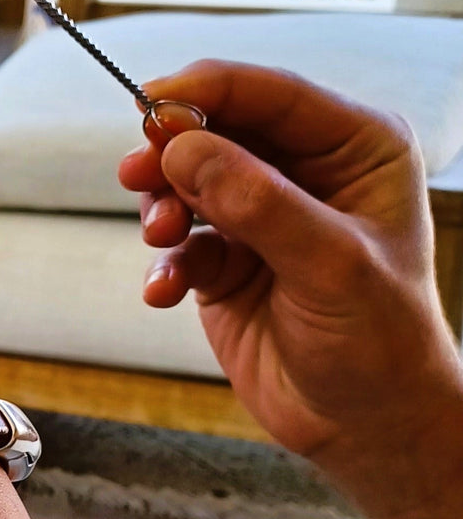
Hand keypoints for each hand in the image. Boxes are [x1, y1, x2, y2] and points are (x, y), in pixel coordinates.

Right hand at [118, 61, 462, 499]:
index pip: (270, 95)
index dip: (206, 92)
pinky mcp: (225, 262)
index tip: (150, 106)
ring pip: (187, 183)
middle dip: (172, 154)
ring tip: (161, 238)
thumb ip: (258, 203)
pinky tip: (164, 293)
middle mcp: (305, 175)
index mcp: (354, 150)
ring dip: (161, 208)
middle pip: (217, 132)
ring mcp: (260, 218)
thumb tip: (183, 150)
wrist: (364, 426)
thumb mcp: (329, 266)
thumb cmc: (380, 344)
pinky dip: (163, 264)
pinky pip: (177, 245)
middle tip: (139, 175)